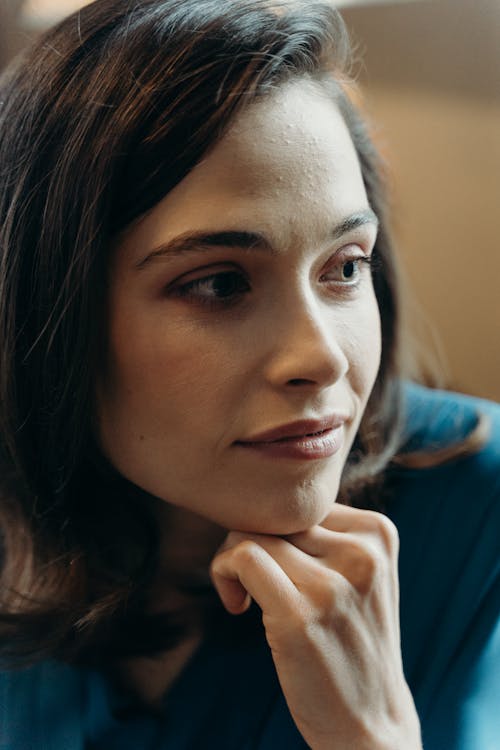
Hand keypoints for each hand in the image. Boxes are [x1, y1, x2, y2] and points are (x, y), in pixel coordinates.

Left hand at [210, 505, 421, 749]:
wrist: (371, 722)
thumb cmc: (351, 641)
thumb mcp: (358, 574)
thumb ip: (322, 534)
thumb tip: (256, 501)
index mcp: (378, 532)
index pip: (302, 501)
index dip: (277, 529)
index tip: (276, 568)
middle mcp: (363, 551)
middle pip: (276, 514)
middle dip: (251, 541)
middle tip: (250, 582)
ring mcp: (334, 583)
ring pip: (254, 533)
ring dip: (232, 560)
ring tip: (244, 596)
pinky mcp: (301, 613)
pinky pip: (243, 557)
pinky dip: (224, 571)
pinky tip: (236, 605)